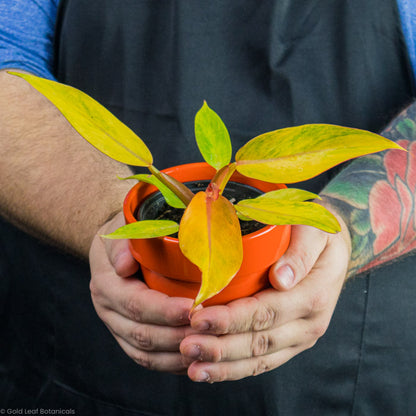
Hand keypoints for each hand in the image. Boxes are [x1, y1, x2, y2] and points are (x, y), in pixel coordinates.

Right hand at [89, 212, 195, 372]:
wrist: (118, 247)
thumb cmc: (127, 234)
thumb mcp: (122, 228)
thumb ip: (122, 242)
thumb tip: (123, 265)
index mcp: (106, 284)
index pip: (136, 304)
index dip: (165, 310)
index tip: (194, 308)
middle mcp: (108, 310)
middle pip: (142, 334)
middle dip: (177, 335)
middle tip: (208, 332)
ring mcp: (117, 327)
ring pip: (145, 354)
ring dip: (176, 355)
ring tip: (205, 349)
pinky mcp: (128, 337)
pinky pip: (148, 359)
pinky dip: (170, 364)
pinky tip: (193, 360)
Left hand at [180, 208, 350, 381]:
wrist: (334, 252)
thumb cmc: (318, 235)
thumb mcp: (316, 231)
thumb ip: (300, 252)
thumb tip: (281, 278)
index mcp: (314, 295)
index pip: (266, 312)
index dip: (231, 319)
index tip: (199, 317)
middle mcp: (309, 324)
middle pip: (259, 341)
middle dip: (220, 347)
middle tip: (186, 346)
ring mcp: (299, 338)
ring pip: (259, 359)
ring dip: (224, 366)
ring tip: (193, 368)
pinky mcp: (290, 343)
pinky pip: (262, 362)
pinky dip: (235, 370)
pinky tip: (210, 371)